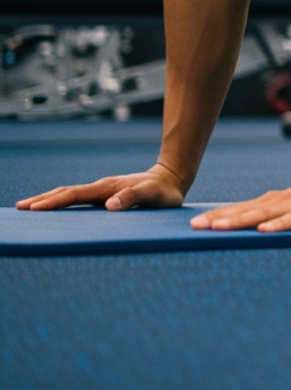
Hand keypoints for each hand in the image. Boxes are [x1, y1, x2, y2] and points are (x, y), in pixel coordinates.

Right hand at [15, 164, 186, 211]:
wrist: (171, 178)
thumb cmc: (164, 191)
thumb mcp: (154, 196)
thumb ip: (134, 198)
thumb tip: (110, 206)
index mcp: (107, 188)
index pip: (75, 195)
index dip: (54, 202)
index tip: (34, 209)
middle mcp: (101, 188)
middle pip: (66, 192)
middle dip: (42, 200)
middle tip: (20, 208)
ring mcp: (101, 191)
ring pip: (70, 195)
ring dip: (49, 200)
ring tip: (28, 208)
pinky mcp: (105, 196)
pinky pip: (78, 199)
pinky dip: (62, 203)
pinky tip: (56, 210)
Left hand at [189, 177, 290, 232]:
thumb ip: (275, 218)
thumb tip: (250, 230)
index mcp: (276, 201)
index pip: (243, 208)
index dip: (220, 215)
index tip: (196, 224)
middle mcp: (283, 200)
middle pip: (248, 210)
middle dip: (221, 218)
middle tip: (196, 226)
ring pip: (266, 214)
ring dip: (241, 220)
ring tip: (219, 228)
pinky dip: (279, 225)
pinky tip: (264, 231)